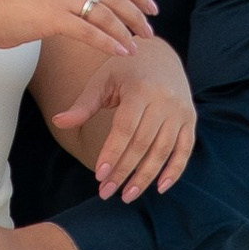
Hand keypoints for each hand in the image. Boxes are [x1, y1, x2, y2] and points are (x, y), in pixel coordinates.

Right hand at [0, 0, 155, 57]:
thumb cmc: (7, 1)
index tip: (150, 6)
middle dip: (136, 14)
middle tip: (149, 30)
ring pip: (105, 13)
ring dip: (125, 31)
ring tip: (136, 45)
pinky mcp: (52, 16)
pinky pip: (90, 31)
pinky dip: (108, 42)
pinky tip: (119, 52)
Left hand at [51, 35, 196, 199]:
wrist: (161, 54)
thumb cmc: (124, 69)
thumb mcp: (102, 80)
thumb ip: (83, 105)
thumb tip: (58, 122)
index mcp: (140, 89)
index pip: (125, 128)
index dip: (112, 154)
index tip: (99, 176)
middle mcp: (164, 100)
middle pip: (143, 144)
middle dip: (124, 171)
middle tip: (107, 192)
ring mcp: (180, 111)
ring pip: (163, 151)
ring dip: (146, 177)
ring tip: (128, 195)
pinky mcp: (190, 119)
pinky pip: (185, 149)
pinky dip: (175, 170)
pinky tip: (160, 187)